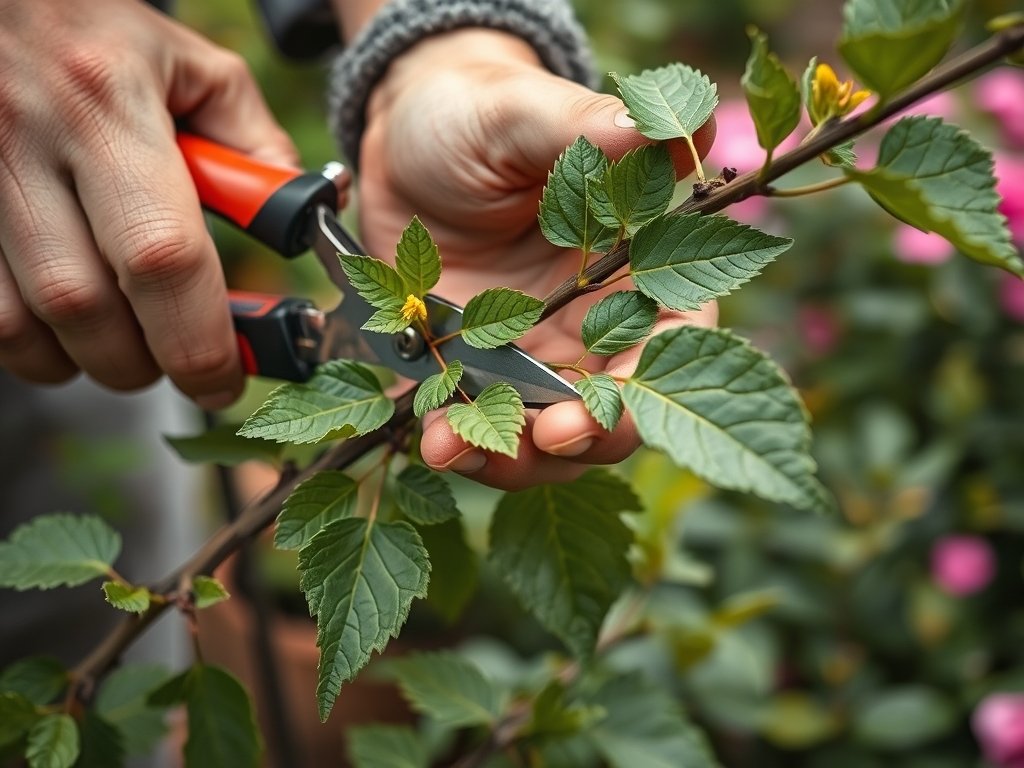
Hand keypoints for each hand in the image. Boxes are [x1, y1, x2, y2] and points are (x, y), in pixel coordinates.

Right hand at [0, 0, 297, 407]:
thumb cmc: (98, 35)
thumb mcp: (192, 67)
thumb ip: (256, 147)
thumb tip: (295, 226)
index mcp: (106, 102)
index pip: (162, 255)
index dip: (198, 339)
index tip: (226, 377)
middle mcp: (23, 139)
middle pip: (84, 308)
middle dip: (145, 361)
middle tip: (178, 361)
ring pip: (20, 325)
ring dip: (84, 359)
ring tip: (125, 342)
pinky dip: (28, 342)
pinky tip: (64, 322)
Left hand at [357, 29, 716, 489]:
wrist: (404, 142)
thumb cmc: (476, 115)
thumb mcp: (521, 114)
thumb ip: (588, 129)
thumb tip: (677, 125)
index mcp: (634, 269)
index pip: (669, 347)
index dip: (644, 392)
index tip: (595, 408)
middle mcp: (592, 328)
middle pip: (610, 416)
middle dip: (576, 443)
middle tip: (537, 440)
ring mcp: (531, 358)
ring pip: (544, 441)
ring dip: (509, 459)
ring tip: (452, 446)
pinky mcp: (474, 374)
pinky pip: (477, 429)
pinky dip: (459, 445)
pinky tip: (430, 437)